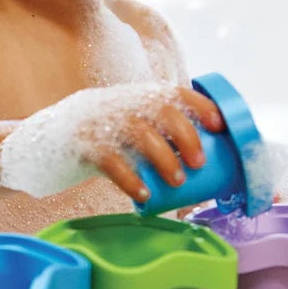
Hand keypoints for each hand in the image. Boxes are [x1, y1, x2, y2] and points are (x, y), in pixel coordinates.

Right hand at [84, 86, 224, 200]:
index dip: (201, 106)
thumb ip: (167, 130)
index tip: (219, 124)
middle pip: (162, 111)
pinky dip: (131, 180)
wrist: (68, 127)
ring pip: (141, 136)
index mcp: (146, 98)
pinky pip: (113, 162)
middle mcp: (129, 105)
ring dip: (164, 160)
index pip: (177, 93)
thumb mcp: (140, 118)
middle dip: (186, 136)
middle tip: (199, 162)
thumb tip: (214, 163)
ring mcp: (109, 123)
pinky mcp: (91, 145)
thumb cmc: (117, 128)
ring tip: (178, 181)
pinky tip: (144, 194)